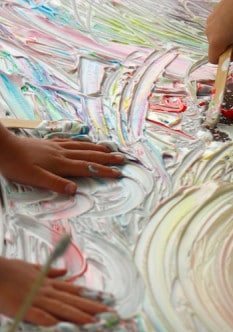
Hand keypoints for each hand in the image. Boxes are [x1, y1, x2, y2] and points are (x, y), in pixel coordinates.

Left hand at [0, 126, 124, 194]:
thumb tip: (74, 189)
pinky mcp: (49, 143)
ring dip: (97, 149)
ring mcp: (56, 147)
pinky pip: (71, 142)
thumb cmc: (16, 165)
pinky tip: (85, 142)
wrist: (3, 147)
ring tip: (110, 150)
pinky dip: (82, 143)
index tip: (119, 173)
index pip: (87, 168)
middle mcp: (61, 153)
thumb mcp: (34, 178)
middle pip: (89, 156)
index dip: (104, 171)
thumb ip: (55, 184)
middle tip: (122, 159)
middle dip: (107, 158)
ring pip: (81, 147)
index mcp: (60, 164)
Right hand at [0, 257, 114, 325]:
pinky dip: (49, 320)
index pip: (75, 291)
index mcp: (48, 284)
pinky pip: (37, 315)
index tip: (109, 301)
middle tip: (112, 315)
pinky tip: (61, 326)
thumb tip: (64, 271)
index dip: (92, 296)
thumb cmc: (8, 270)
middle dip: (94, 308)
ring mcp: (35, 299)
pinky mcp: (22, 308)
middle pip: (74, 301)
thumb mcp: (31, 267)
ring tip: (95, 323)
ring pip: (61, 308)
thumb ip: (48, 272)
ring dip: (79, 316)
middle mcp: (46, 291)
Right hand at [206, 0, 232, 63]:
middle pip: (215, 46)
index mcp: (215, 43)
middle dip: (225, 46)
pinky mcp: (213, 12)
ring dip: (225, 36)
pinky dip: (224, 26)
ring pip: (216, 35)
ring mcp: (210, 21)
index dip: (223, 60)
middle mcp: (208, 32)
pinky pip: (217, 25)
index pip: (212, 59)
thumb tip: (229, 49)